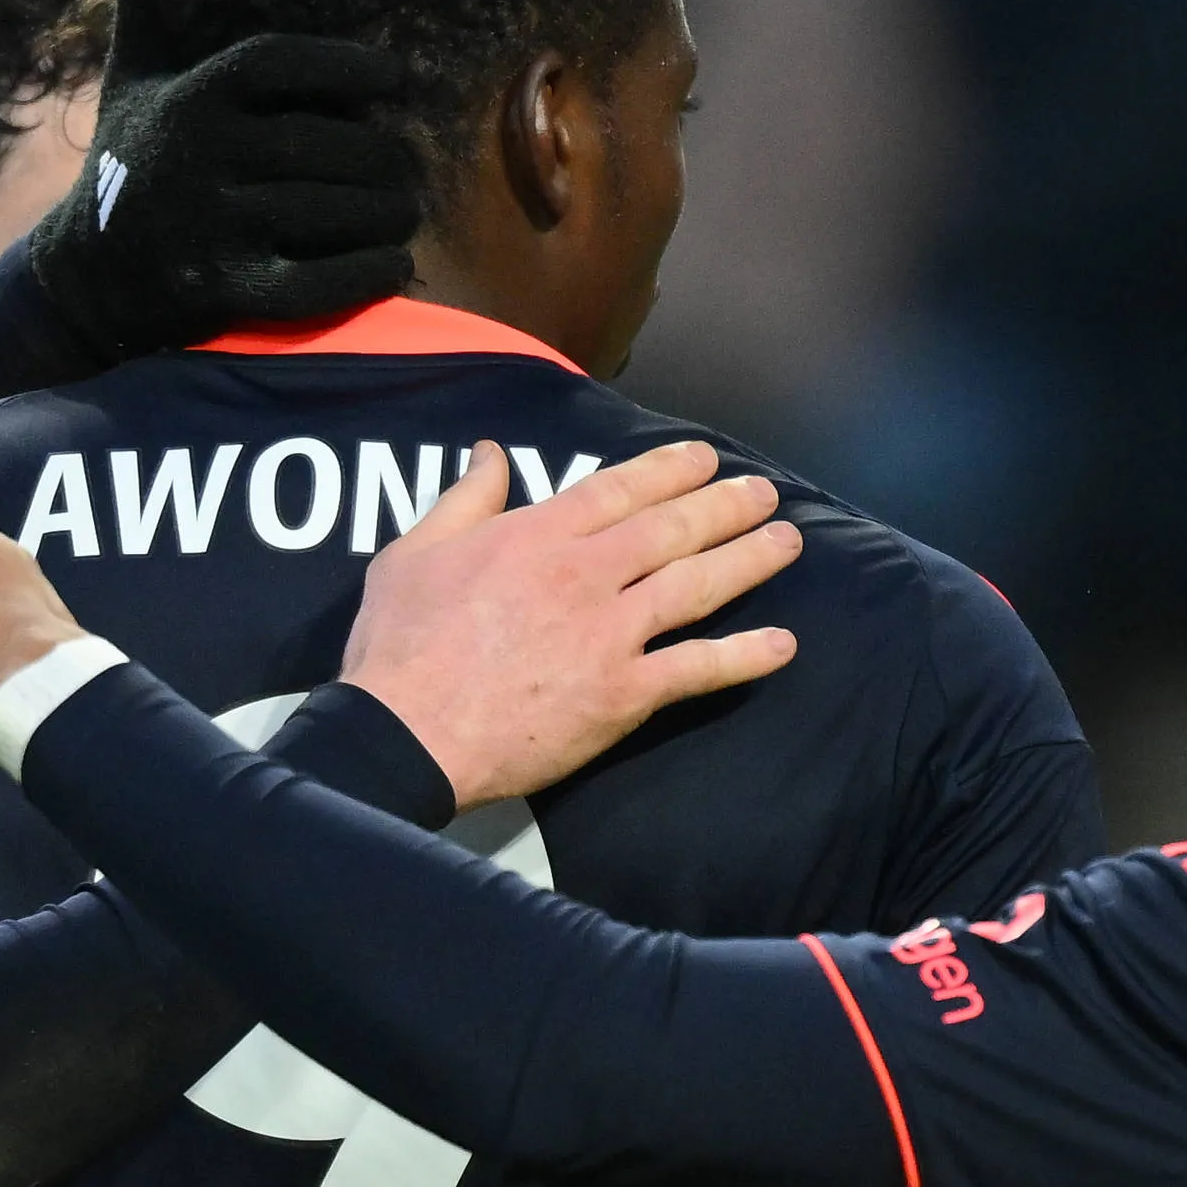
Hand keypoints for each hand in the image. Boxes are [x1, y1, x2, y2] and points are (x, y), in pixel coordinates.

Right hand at [24, 33, 420, 360]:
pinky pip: (315, 284)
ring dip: (386, 214)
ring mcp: (210, 226)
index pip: (278, 62)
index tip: (398, 76)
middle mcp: (198, 156)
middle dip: (383, 157)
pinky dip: (365, 274)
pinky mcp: (222, 290)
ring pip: (330, 212)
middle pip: (322, 145)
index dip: (346, 64)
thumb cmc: (129, 160)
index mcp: (189, 98)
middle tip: (410, 166)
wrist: (85, 275)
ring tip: (405, 210)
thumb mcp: (131, 75)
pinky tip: (392, 263)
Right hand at [343, 442, 803, 803]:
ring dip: (748, 561)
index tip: (706, 459)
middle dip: (725, 507)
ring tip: (786, 543)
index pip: (621, 490)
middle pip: (672, 530)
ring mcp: (610, 634)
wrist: (407, 732)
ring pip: (696, 586)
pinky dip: (743, 655)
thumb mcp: (414, 552)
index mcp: (537, 536)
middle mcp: (586, 575)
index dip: (670, 470)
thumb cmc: (399, 644)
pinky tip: (782, 644)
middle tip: (763, 494)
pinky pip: (696, 668)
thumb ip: (465, 500)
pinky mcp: (623, 694)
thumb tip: (490, 453)